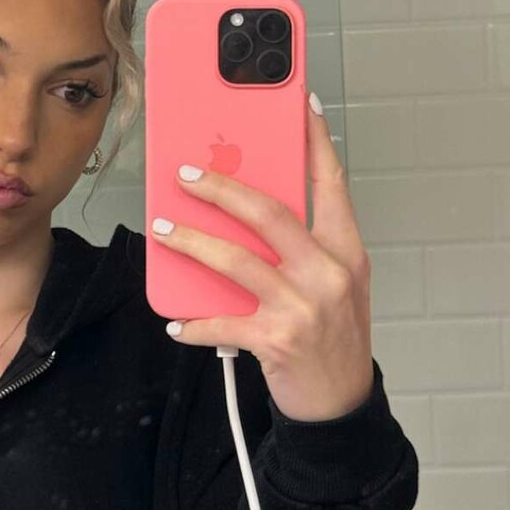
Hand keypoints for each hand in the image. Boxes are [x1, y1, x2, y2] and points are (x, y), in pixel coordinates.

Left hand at [152, 95, 374, 421]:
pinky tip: (175, 320)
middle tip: (185, 173)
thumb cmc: (334, 336)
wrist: (343, 405)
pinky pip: (221, 322)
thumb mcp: (336, 282)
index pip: (331, 184)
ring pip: (235, 260)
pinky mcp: (276, 339)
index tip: (302, 104)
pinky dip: (193, 322)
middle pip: (268, 213)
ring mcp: (303, 306)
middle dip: (221, 187)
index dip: (316, 141)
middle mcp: (328, 272)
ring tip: (163, 229)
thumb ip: (306, 245)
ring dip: (191, 241)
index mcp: (346, 250)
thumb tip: (250, 207)